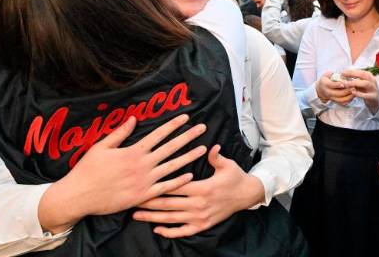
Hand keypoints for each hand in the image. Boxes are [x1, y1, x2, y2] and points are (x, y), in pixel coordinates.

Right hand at [39, 115, 206, 233]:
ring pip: (172, 167)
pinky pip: (165, 188)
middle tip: (203, 128)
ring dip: (189, 157)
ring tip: (203, 149)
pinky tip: (190, 175)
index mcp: (133, 151)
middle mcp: (142, 165)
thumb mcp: (101, 147)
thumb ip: (120, 133)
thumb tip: (134, 119)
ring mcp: (144, 181)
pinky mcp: (142, 195)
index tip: (186, 117)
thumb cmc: (88, 170)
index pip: (158, 134)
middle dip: (188, 136)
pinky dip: (178, 182)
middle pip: (170, 148)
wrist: (79, 196)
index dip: (173, 125)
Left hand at [133, 145, 264, 237]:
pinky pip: (183, 231)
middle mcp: (199, 205)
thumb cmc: (235, 177)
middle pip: (168, 204)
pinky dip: (169, 232)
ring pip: (172, 219)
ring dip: (153, 218)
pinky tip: (157, 229)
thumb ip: (216, 157)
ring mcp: (200, 217)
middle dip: (149, 202)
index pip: (175, 187)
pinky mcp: (203, 225)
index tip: (142, 184)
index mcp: (202, 188)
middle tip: (131, 200)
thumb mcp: (227, 165)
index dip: (158, 186)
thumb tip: (211, 147)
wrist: (247, 195)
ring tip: (136, 215)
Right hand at [315, 71, 354, 104]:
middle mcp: (328, 92)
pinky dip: (348, 100)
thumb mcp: (327, 74)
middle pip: (337, 93)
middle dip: (346, 91)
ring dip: (348, 97)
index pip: (332, 85)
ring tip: (355, 92)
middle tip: (353, 87)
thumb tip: (341, 73)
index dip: (338, 84)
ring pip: (340, 100)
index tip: (345, 83)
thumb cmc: (326, 79)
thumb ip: (333, 73)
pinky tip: (353, 96)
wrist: (320, 89)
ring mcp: (331, 98)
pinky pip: (342, 103)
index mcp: (325, 84)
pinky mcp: (335, 101)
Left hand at [341, 69, 378, 113]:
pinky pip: (366, 95)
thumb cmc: (366, 90)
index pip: (360, 71)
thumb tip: (343, 76)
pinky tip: (352, 92)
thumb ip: (354, 79)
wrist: (376, 100)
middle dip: (352, 75)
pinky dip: (359, 93)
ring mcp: (373, 89)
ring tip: (346, 84)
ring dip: (355, 83)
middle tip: (342, 77)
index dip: (351, 71)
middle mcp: (372, 81)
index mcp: (369, 76)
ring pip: (365, 84)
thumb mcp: (361, 83)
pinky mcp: (373, 97)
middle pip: (363, 75)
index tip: (342, 73)